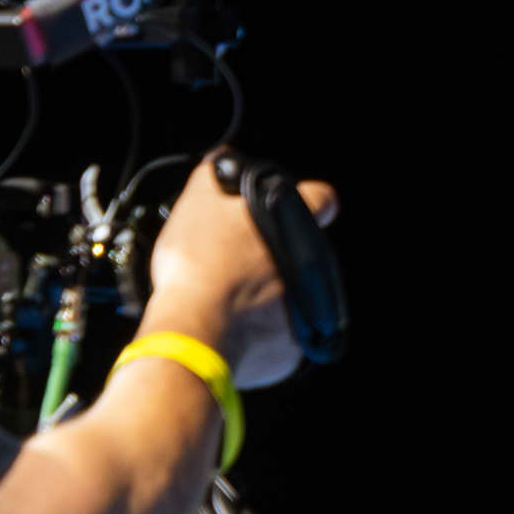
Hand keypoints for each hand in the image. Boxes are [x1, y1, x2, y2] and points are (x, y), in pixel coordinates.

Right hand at [147, 158, 337, 388]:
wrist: (191, 331)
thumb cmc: (198, 262)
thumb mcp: (197, 202)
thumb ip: (215, 173)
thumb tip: (223, 160)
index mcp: (295, 226)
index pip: (321, 199)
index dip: (307, 199)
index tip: (292, 206)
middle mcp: (311, 272)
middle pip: (298, 255)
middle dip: (271, 256)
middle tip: (233, 259)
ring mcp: (303, 315)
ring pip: (287, 299)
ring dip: (263, 297)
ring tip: (225, 296)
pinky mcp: (289, 353)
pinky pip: (274, 338)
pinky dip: (255, 333)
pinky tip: (228, 326)